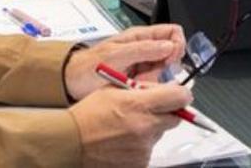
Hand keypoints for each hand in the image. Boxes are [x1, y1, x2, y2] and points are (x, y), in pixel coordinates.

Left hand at [64, 24, 185, 99]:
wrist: (70, 83)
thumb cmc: (87, 66)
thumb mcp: (115, 56)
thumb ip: (142, 49)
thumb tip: (169, 46)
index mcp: (140, 36)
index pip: (172, 32)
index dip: (177, 45)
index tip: (170, 60)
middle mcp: (144, 49)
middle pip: (172, 54)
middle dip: (165, 67)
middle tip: (149, 76)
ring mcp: (142, 65)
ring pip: (164, 71)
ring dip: (155, 80)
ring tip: (136, 84)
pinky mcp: (138, 80)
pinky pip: (153, 84)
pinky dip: (148, 88)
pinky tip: (134, 89)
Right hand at [70, 83, 192, 167]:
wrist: (70, 143)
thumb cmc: (87, 116)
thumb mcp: (114, 90)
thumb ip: (141, 90)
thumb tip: (160, 90)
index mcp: (140, 105)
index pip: (180, 97)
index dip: (180, 95)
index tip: (177, 95)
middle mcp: (146, 127)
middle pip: (175, 118)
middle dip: (166, 112)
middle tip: (149, 112)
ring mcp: (143, 148)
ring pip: (159, 135)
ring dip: (149, 131)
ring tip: (126, 129)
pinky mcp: (139, 163)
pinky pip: (148, 151)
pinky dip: (140, 147)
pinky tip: (123, 142)